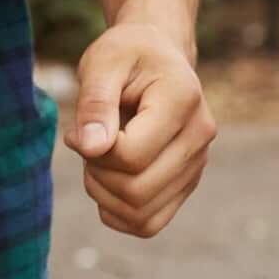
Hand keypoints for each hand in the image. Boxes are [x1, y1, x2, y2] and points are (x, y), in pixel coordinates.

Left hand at [66, 19, 214, 237]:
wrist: (155, 55)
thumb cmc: (125, 55)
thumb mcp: (102, 63)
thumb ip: (95, 103)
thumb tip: (89, 149)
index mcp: (182, 100)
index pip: (132, 155)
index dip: (94, 150)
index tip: (78, 129)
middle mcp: (199, 137)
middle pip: (137, 190)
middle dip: (96, 174)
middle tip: (85, 144)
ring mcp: (197, 164)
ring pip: (142, 214)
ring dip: (104, 195)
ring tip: (96, 159)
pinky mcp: (186, 184)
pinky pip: (149, 223)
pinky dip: (118, 213)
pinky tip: (107, 179)